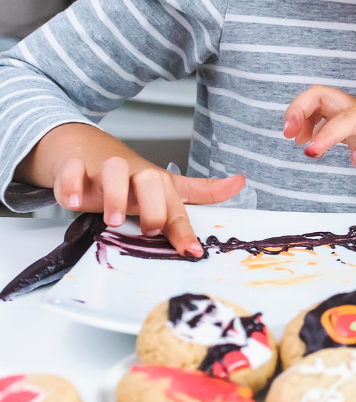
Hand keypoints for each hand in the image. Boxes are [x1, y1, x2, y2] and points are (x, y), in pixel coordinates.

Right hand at [16, 123, 245, 256]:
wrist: (88, 150)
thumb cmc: (131, 177)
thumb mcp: (167, 187)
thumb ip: (201, 191)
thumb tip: (239, 183)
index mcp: (159, 183)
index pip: (177, 206)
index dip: (185, 230)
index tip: (193, 252)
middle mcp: (134, 175)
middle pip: (151, 180)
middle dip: (153, 207)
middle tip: (149, 230)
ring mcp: (105, 170)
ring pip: (113, 170)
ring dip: (115, 196)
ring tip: (113, 219)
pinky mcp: (76, 168)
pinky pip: (72, 171)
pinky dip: (70, 185)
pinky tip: (72, 201)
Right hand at [283, 81, 355, 169]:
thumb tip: (354, 158)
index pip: (345, 119)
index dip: (326, 135)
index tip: (310, 152)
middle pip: (322, 96)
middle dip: (300, 110)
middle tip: (289, 134)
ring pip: (323, 106)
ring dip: (303, 117)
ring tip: (294, 138)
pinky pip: (333, 120)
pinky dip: (316, 127)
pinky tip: (312, 143)